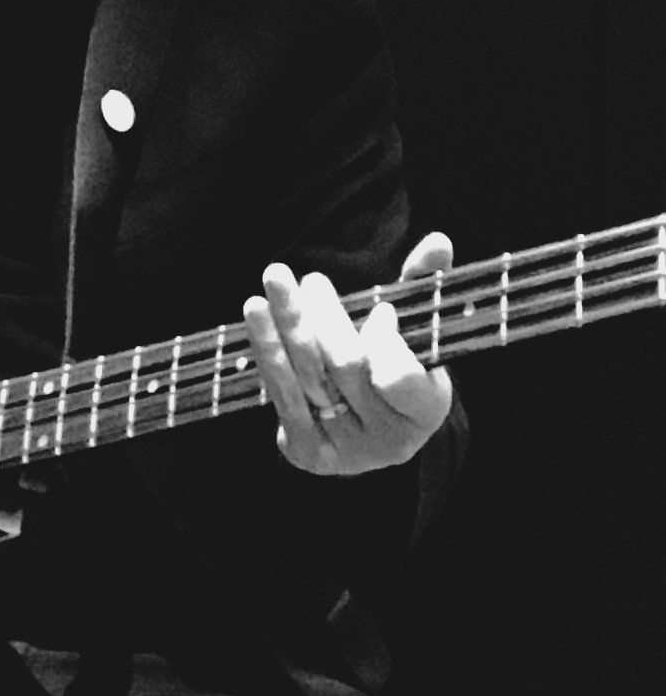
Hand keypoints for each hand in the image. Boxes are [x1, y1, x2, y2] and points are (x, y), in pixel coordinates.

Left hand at [242, 233, 453, 475]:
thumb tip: (437, 242)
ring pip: (307, 378)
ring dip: (285, 324)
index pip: (399, 377)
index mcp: (426, 411)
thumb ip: (423, 288)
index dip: (383, 340)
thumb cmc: (396, 366)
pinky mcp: (307, 453)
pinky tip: (257, 312)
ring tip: (274, 280)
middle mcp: (389, 440)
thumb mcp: (417, 331)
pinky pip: (282, 394)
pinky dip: (268, 349)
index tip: (380, 309)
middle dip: (326, 317)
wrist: (367, 431)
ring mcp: (346, 452)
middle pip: (345, 368)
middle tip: (313, 280)